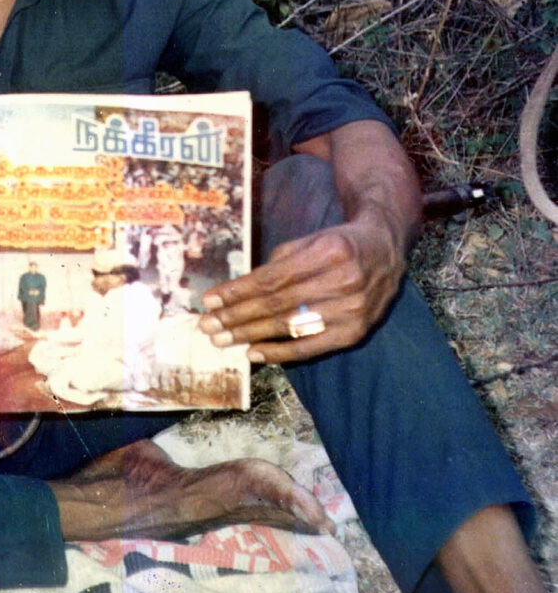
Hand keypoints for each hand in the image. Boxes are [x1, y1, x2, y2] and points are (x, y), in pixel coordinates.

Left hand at [199, 213, 404, 363]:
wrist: (385, 250)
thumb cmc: (339, 244)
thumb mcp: (311, 240)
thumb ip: (279, 262)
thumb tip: (240, 290)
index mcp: (329, 252)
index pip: (273, 279)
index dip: (238, 292)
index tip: (211, 301)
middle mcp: (344, 281)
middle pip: (278, 305)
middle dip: (237, 316)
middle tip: (208, 325)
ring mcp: (353, 310)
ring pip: (290, 327)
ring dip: (251, 335)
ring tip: (222, 339)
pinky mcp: (356, 332)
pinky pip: (311, 347)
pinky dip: (280, 352)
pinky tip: (254, 353)